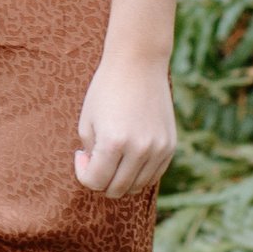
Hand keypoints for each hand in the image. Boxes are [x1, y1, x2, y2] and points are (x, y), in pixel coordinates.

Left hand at [74, 50, 178, 200]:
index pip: (95, 181)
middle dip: (101, 180)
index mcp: (113, 142)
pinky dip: (138, 174)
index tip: (82, 155)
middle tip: (96, 159)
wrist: (138, 63)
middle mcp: (139, 149)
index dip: (83, 173)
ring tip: (112, 157)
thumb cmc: (106, 90)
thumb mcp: (87, 121)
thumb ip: (91, 154)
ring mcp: (158, 149)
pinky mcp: (170, 146)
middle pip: (116, 189)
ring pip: (136, 186)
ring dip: (120, 179)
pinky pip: (153, 175)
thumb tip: (98, 177)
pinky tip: (128, 156)